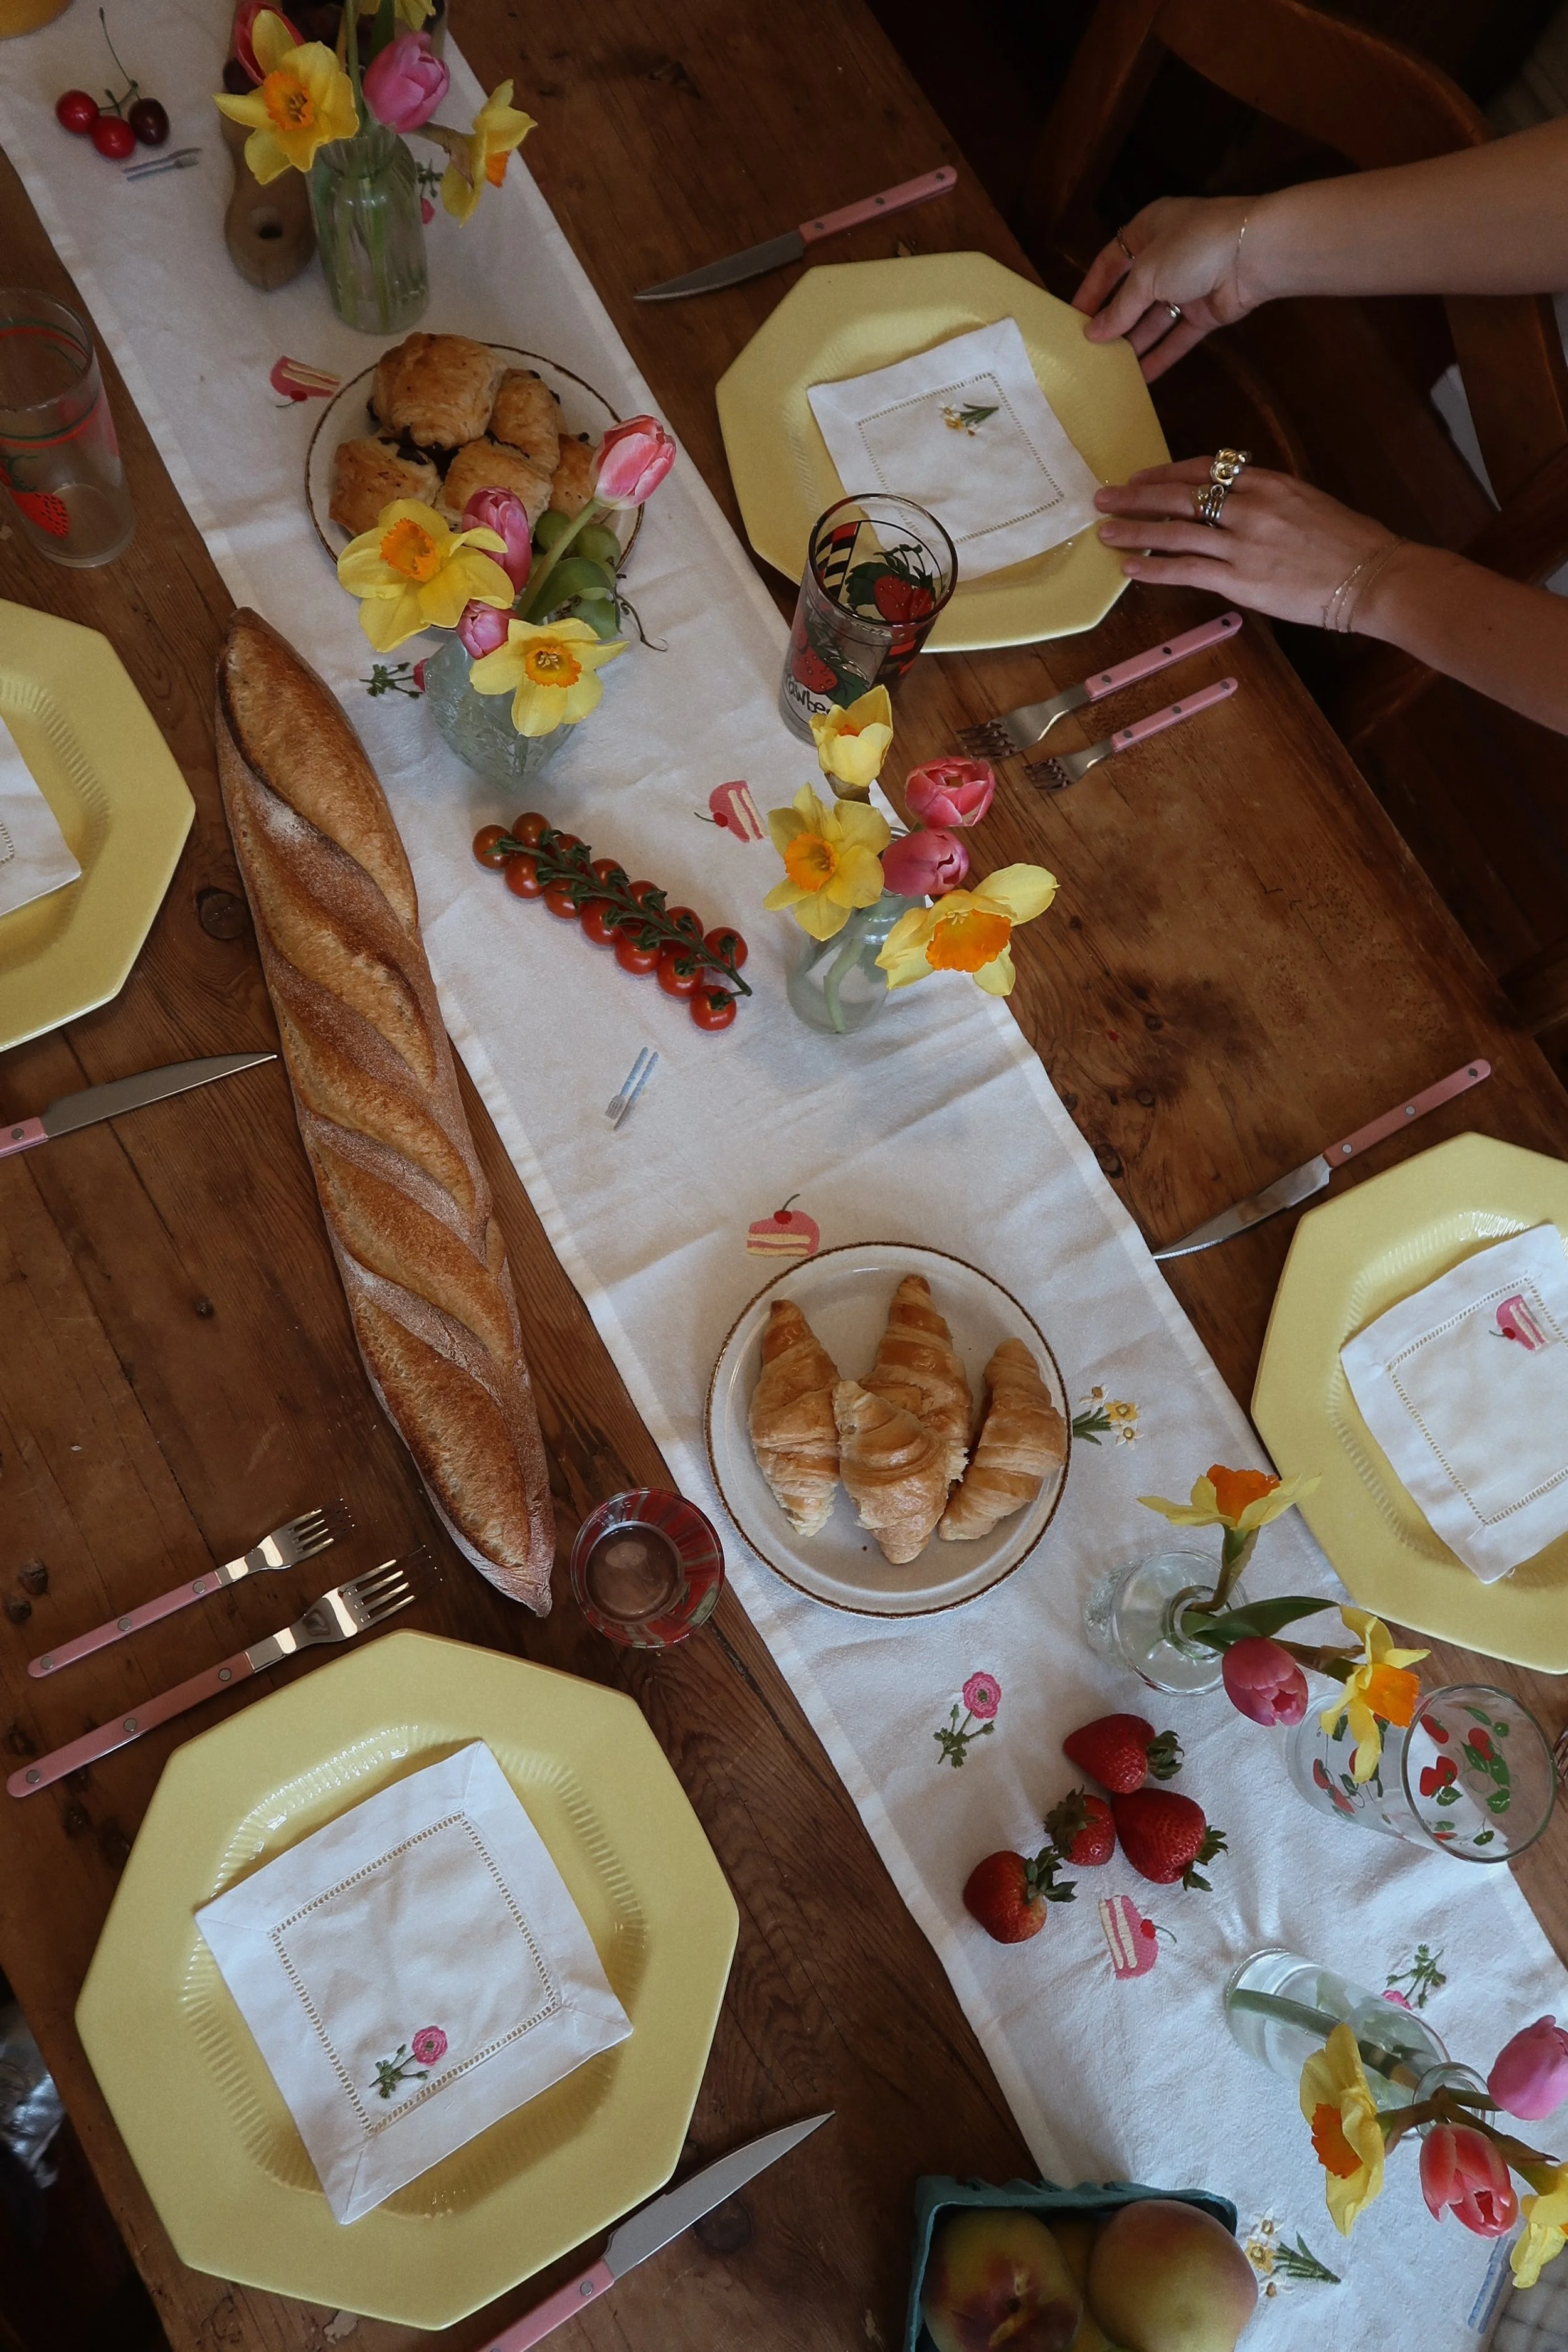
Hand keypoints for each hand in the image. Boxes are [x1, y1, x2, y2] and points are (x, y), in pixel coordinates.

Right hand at [1073, 197, 1257, 380]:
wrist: (1254, 253)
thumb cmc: (1192, 248)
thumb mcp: (1146, 275)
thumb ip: (1120, 307)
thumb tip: (1094, 333)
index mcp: (1149, 230)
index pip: (1110, 262)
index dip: (1091, 289)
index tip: (1072, 318)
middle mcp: (1166, 255)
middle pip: (1132, 294)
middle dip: (1113, 321)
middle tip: (1089, 351)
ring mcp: (1188, 284)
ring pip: (1154, 318)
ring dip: (1134, 343)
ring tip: (1109, 370)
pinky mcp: (1206, 310)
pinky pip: (1177, 335)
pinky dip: (1161, 355)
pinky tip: (1140, 378)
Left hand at [1094, 459, 1400, 628]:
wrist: (1371, 575)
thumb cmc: (1348, 543)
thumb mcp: (1307, 502)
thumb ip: (1268, 499)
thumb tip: (1235, 504)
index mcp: (1268, 482)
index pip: (1207, 468)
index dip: (1167, 472)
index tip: (1142, 476)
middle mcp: (1250, 507)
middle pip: (1181, 494)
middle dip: (1138, 495)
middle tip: (1105, 497)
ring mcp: (1243, 544)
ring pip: (1176, 531)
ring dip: (1135, 529)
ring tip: (1105, 531)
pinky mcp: (1241, 580)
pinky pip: (1186, 570)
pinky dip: (1155, 567)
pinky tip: (1131, 566)